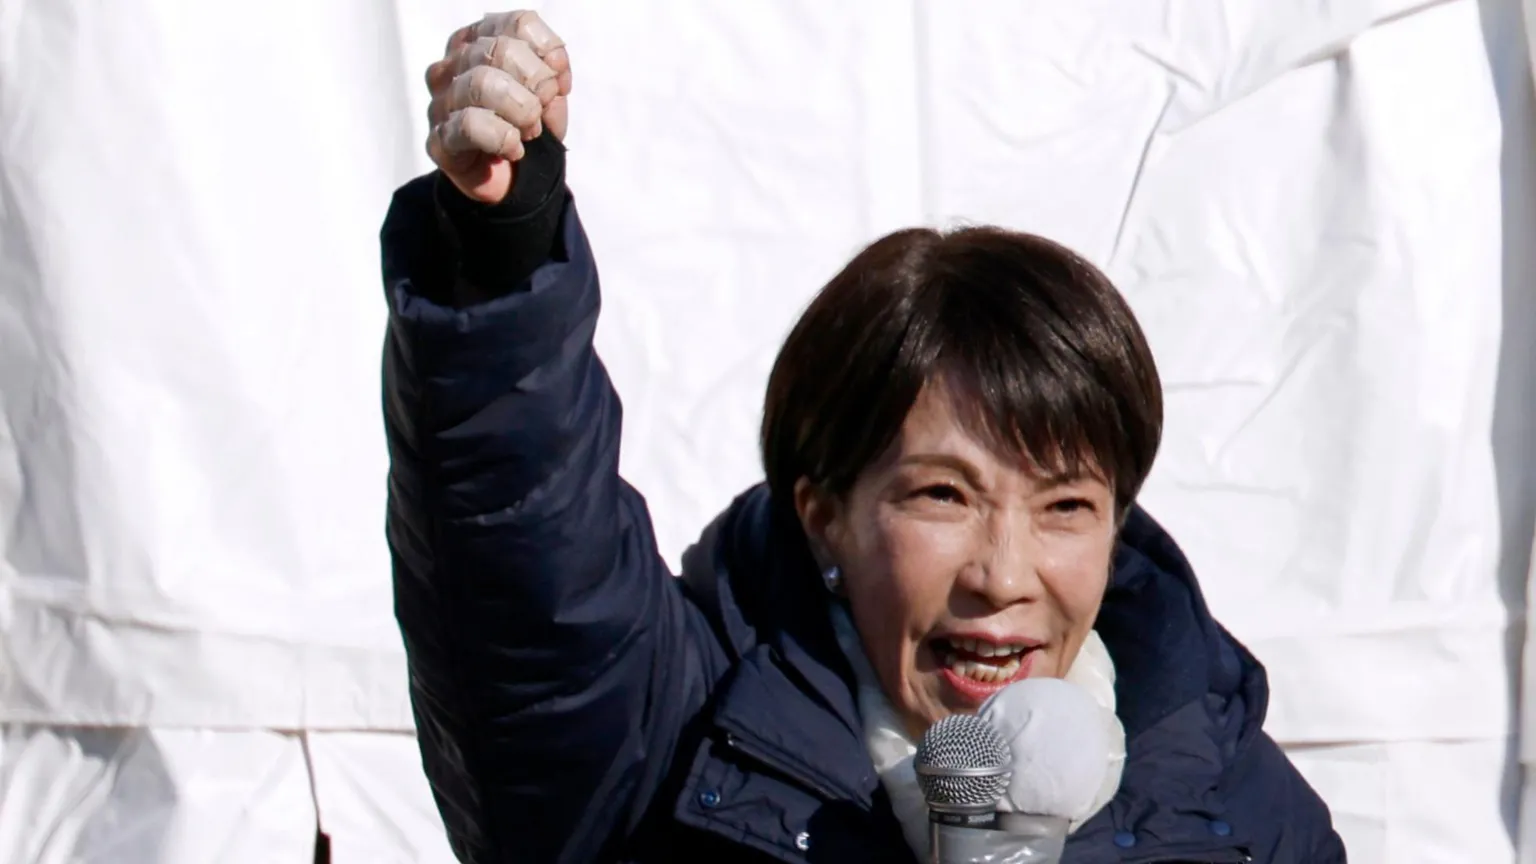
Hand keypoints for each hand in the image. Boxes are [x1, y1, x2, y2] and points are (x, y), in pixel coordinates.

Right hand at [425, 11, 571, 203]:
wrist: (514, 180)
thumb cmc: (527, 125)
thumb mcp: (550, 96)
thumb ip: (554, 75)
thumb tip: (554, 66)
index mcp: (482, 40)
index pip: (519, 25)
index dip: (548, 53)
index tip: (559, 83)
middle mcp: (455, 63)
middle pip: (500, 49)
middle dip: (536, 83)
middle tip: (542, 110)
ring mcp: (442, 100)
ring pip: (480, 83)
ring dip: (520, 111)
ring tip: (530, 131)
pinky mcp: (438, 139)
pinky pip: (468, 125)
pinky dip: (502, 138)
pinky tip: (514, 149)